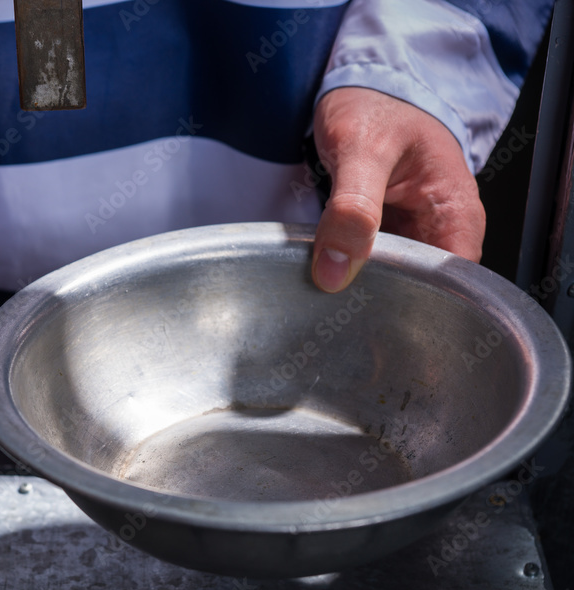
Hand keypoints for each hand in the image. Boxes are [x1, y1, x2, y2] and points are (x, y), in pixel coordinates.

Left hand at [311, 87, 484, 292]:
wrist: (360, 85)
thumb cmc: (377, 105)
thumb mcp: (363, 149)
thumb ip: (352, 207)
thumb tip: (336, 269)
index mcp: (456, 215)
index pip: (454, 287)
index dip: (418, 308)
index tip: (372, 314)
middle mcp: (439, 231)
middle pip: (420, 292)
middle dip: (380, 304)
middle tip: (337, 308)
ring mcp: (408, 235)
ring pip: (390, 282)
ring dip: (358, 289)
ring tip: (326, 296)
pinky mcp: (380, 235)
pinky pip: (367, 265)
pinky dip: (346, 270)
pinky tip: (323, 276)